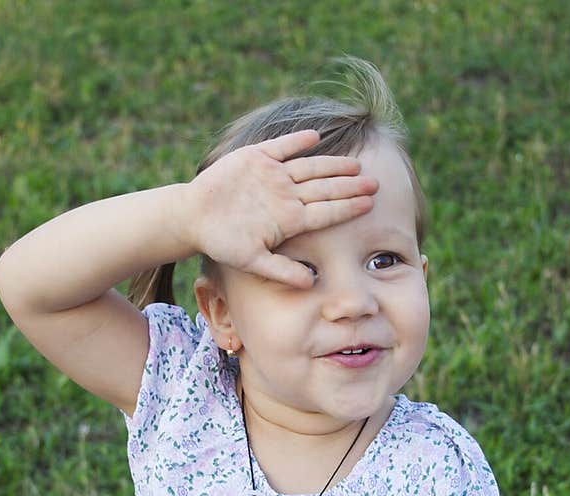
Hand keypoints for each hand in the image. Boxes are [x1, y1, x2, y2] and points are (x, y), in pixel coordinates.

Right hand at [183, 130, 378, 285]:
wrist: (194, 218)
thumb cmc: (222, 243)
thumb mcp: (252, 261)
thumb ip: (281, 271)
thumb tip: (309, 284)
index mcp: (289, 219)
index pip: (326, 212)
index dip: (348, 207)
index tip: (369, 205)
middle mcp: (286, 195)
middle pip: (324, 188)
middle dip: (350, 186)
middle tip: (375, 183)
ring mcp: (273, 175)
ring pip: (310, 167)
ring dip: (333, 164)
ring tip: (356, 164)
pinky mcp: (256, 158)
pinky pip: (282, 146)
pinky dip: (298, 141)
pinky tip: (316, 137)